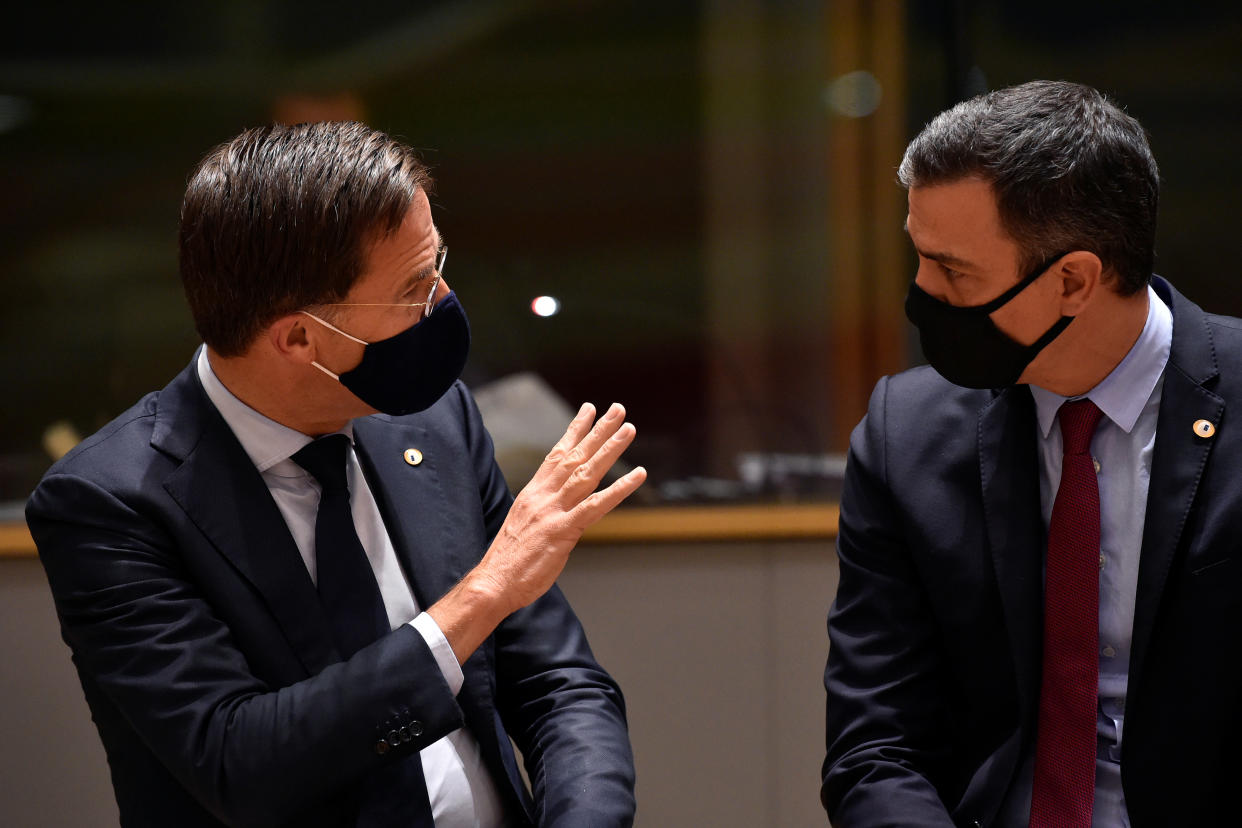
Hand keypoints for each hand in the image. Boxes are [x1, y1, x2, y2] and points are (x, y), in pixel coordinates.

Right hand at [478, 401, 645, 614]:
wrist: (492, 583)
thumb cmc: (508, 562)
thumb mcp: (525, 526)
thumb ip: (545, 513)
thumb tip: (563, 511)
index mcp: (533, 493)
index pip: (556, 454)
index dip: (574, 431)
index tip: (588, 410)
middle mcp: (543, 496)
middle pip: (575, 455)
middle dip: (598, 430)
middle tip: (618, 409)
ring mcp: (553, 511)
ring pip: (587, 472)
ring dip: (610, 448)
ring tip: (629, 429)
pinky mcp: (563, 531)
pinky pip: (596, 506)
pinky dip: (620, 489)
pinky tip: (638, 475)